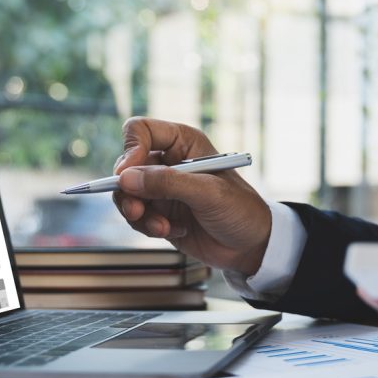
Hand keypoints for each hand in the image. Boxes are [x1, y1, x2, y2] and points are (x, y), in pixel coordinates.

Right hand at [112, 117, 270, 275]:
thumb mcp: (208, 193)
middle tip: (137, 211)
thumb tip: (126, 178)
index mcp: (183, 142)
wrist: (251, 245)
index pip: (141, 131)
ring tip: (162, 227)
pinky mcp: (160, 212)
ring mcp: (163, 188)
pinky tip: (174, 231)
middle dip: (128, 191)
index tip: (127, 176)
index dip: (130, 150)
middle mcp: (169, 161)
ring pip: (127, 194)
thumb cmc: (240, 209)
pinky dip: (148, 226)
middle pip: (127, 166)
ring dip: (138, 213)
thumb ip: (168, 183)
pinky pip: (137, 216)